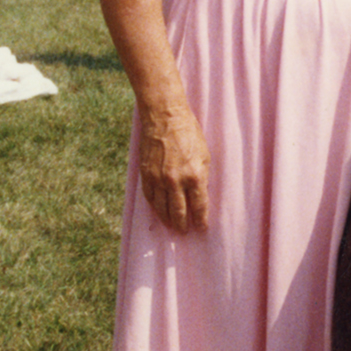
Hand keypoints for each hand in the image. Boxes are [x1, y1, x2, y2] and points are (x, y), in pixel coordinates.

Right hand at [138, 103, 210, 231]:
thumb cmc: (189, 133)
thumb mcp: (204, 155)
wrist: (164, 117)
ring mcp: (158, 178)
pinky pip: (150, 197)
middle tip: (184, 232)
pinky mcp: (146, 174)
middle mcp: (176, 181)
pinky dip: (154, 207)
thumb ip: (202, 177)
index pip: (199, 206)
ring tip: (172, 227)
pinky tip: (158, 211)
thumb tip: (200, 195)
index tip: (202, 229)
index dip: (201, 220)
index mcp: (195, 176)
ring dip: (167, 220)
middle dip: (183, 225)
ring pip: (162, 208)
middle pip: (179, 212)